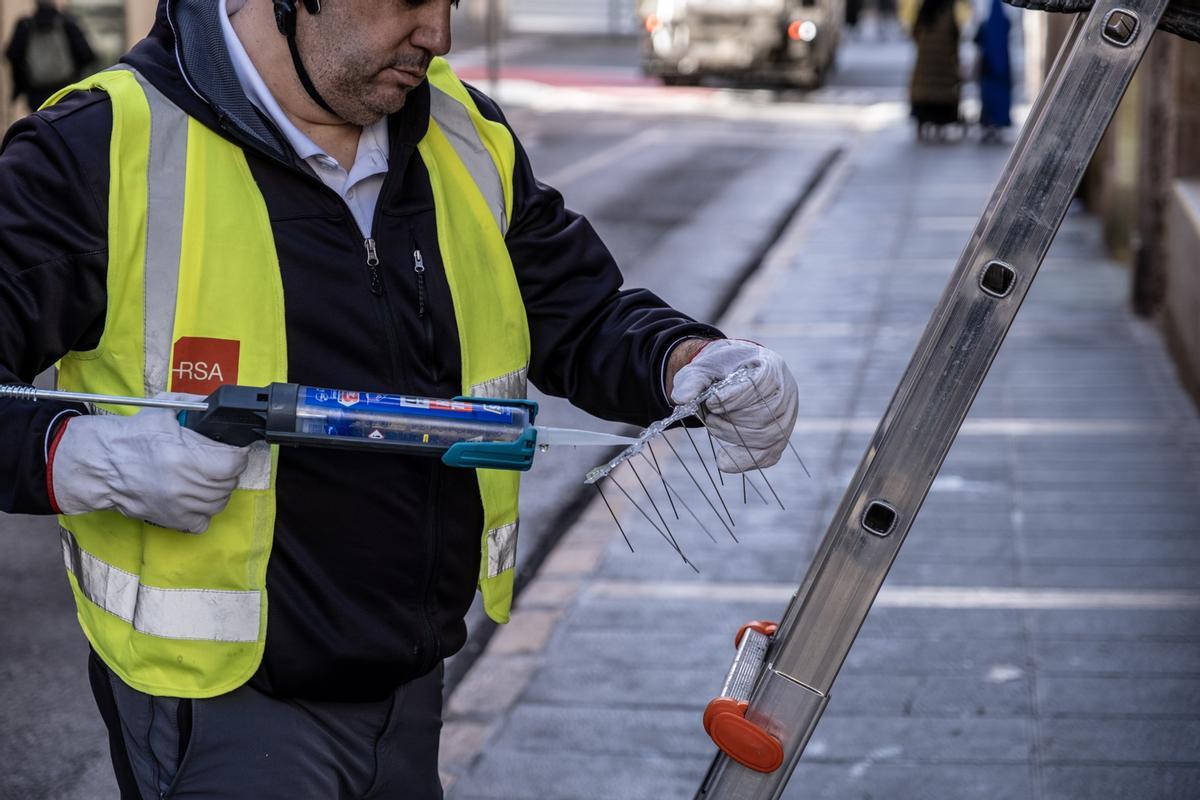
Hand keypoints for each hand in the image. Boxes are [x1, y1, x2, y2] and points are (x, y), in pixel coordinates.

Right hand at [49, 398, 250, 532]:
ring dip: (218, 489)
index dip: (236, 454)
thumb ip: (193, 404)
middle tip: (216, 461)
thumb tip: (215, 404)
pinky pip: (203, 522)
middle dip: (227, 470)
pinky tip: (194, 497)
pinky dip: (204, 511)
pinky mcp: (172, 520)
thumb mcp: (162, 410)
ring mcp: (179, 505)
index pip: (234, 462)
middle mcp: (184, 484)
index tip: (232, 450)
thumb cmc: (130, 437)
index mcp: (185, 456)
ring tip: (204, 478)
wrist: (100, 464)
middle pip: (229, 482)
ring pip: (220, 502)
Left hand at [669, 339, 798, 472]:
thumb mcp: (704, 367)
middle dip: (731, 419)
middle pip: (764, 414)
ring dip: (733, 436)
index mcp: (771, 366)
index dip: (734, 397)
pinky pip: (767, 456)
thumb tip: (681, 398)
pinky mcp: (779, 438)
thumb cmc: (721, 370)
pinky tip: (722, 461)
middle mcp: (786, 392)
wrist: (734, 376)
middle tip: (709, 416)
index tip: (711, 401)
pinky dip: (744, 461)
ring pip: (766, 436)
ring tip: (713, 425)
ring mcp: (786, 417)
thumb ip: (692, 379)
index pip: (762, 384)